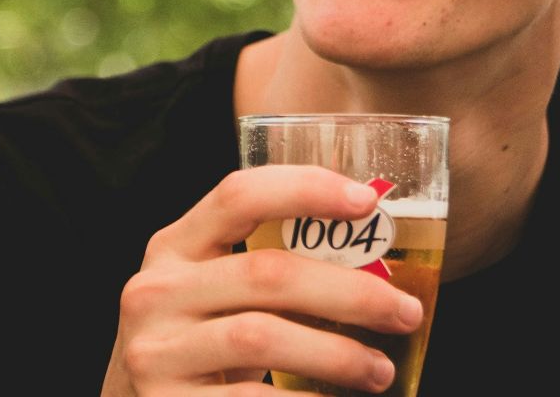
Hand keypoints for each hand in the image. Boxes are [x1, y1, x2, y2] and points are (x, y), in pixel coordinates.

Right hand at [99, 165, 423, 396]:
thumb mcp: (209, 294)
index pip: (237, 194)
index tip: (367, 201)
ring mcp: (155, 350)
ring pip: (262, 336)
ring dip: (337, 354)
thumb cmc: (194, 346)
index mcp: (172, 246)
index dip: (305, 188)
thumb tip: (374, 262)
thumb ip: (261, 271)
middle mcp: (155, 290)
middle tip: (405, 312)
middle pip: (266, 272)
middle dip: (350, 292)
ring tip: (379, 371)